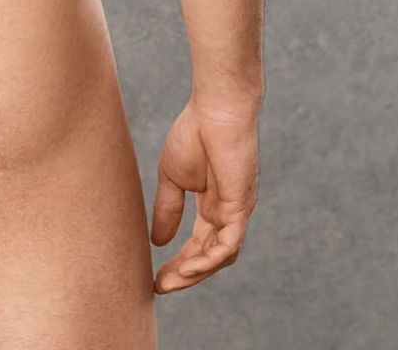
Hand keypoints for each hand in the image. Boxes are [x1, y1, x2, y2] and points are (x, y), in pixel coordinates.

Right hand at [151, 95, 259, 292]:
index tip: (155, 278)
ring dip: (195, 272)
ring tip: (170, 281)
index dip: (178, 262)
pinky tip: (188, 266)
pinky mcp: (241, 207)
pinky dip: (209, 259)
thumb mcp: (172, 177)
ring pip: (220, 256)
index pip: (198, 244)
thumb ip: (167, 208)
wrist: (214, 110)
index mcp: (212, 205)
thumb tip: (158, 241)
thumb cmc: (194, 133)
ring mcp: (236, 212)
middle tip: (160, 287)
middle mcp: (227, 214)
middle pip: (209, 256)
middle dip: (184, 274)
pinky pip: (228, 244)